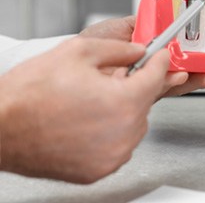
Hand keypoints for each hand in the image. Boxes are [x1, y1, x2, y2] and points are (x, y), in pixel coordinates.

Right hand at [0, 37, 168, 183]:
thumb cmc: (30, 93)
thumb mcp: (79, 52)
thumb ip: (119, 49)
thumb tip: (139, 51)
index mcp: (123, 102)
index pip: (156, 77)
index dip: (159, 61)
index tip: (160, 56)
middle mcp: (123, 134)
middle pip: (146, 101)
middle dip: (136, 84)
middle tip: (115, 76)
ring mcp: (111, 156)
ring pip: (134, 123)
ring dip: (124, 108)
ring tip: (95, 98)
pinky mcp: (98, 170)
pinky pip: (119, 143)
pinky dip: (113, 129)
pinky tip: (89, 118)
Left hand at [80, 16, 204, 94]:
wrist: (70, 72)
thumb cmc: (90, 46)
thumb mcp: (120, 27)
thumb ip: (144, 24)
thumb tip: (167, 17)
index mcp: (150, 47)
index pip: (180, 45)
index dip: (199, 44)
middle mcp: (152, 65)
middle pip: (187, 64)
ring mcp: (149, 81)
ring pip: (182, 79)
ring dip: (202, 76)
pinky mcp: (143, 95)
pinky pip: (166, 88)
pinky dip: (180, 83)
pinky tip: (190, 77)